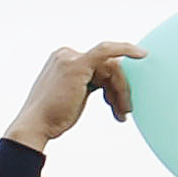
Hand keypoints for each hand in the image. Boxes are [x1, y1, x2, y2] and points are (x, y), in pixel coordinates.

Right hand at [2, 42, 142, 152]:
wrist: (35, 126)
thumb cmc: (52, 118)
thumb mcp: (73, 96)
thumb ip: (89, 84)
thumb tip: (111, 85)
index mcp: (63, 60)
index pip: (98, 67)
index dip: (112, 86)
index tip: (120, 102)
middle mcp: (66, 54)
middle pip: (106, 67)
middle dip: (119, 90)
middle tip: (125, 111)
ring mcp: (71, 57)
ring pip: (110, 68)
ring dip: (120, 91)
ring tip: (122, 113)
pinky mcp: (79, 64)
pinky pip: (107, 52)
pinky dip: (126, 50)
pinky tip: (142, 54)